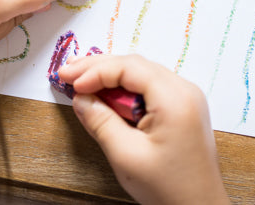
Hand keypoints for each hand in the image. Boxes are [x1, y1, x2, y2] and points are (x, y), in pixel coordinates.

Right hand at [58, 54, 229, 204]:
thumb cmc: (169, 188)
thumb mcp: (126, 155)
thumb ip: (101, 122)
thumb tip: (81, 98)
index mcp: (175, 99)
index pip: (129, 68)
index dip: (96, 71)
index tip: (70, 81)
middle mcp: (185, 90)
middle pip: (136, 66)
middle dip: (100, 68)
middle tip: (68, 73)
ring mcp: (186, 98)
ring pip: (142, 75)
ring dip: (111, 76)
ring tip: (81, 81)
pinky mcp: (183, 108)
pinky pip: (150, 87)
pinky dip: (126, 89)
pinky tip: (106, 94)